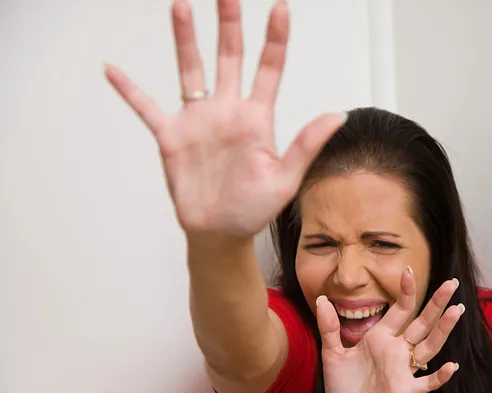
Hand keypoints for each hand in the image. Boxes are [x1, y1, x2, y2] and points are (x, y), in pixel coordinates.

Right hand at [104, 0, 345, 240]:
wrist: (220, 232)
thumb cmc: (253, 208)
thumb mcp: (285, 179)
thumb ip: (306, 145)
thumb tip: (338, 115)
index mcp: (256, 118)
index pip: (268, 69)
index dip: (275, 39)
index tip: (280, 7)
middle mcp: (227, 111)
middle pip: (228, 57)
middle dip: (229, 24)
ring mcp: (198, 121)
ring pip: (190, 70)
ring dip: (185, 40)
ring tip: (181, 6)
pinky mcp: (171, 137)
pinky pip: (147, 108)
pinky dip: (129, 90)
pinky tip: (112, 69)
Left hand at [315, 269, 463, 392]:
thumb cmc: (346, 385)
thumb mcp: (332, 353)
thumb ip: (329, 327)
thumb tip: (321, 298)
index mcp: (381, 337)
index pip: (399, 309)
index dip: (405, 291)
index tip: (408, 270)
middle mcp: (397, 349)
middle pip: (422, 322)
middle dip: (436, 303)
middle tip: (452, 284)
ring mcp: (404, 370)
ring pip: (429, 346)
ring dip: (442, 330)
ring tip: (456, 311)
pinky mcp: (405, 391)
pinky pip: (427, 382)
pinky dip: (439, 376)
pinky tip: (451, 366)